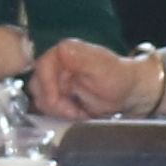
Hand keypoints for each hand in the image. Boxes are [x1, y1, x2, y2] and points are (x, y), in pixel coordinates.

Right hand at [28, 38, 151, 119]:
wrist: (127, 93)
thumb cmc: (118, 78)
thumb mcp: (102, 68)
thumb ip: (81, 59)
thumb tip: (61, 50)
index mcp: (65, 52)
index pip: (42, 66)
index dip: (46, 85)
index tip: (56, 100)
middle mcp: (58, 65)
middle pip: (38, 85)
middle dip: (53, 102)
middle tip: (72, 111)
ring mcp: (57, 81)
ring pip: (42, 99)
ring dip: (58, 110)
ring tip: (79, 112)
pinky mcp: (59, 95)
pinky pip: (50, 108)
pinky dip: (62, 115)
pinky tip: (78, 113)